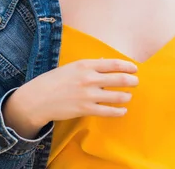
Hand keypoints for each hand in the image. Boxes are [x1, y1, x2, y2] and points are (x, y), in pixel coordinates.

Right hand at [3, 58, 137, 137]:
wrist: (38, 99)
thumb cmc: (54, 81)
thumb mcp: (71, 67)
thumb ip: (90, 65)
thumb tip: (106, 62)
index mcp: (85, 65)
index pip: (113, 64)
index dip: (127, 66)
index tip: (134, 68)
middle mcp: (89, 79)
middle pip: (119, 79)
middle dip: (132, 81)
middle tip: (136, 82)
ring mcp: (88, 95)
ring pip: (117, 96)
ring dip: (126, 96)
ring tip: (128, 96)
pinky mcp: (85, 110)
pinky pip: (108, 111)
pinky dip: (119, 111)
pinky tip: (123, 110)